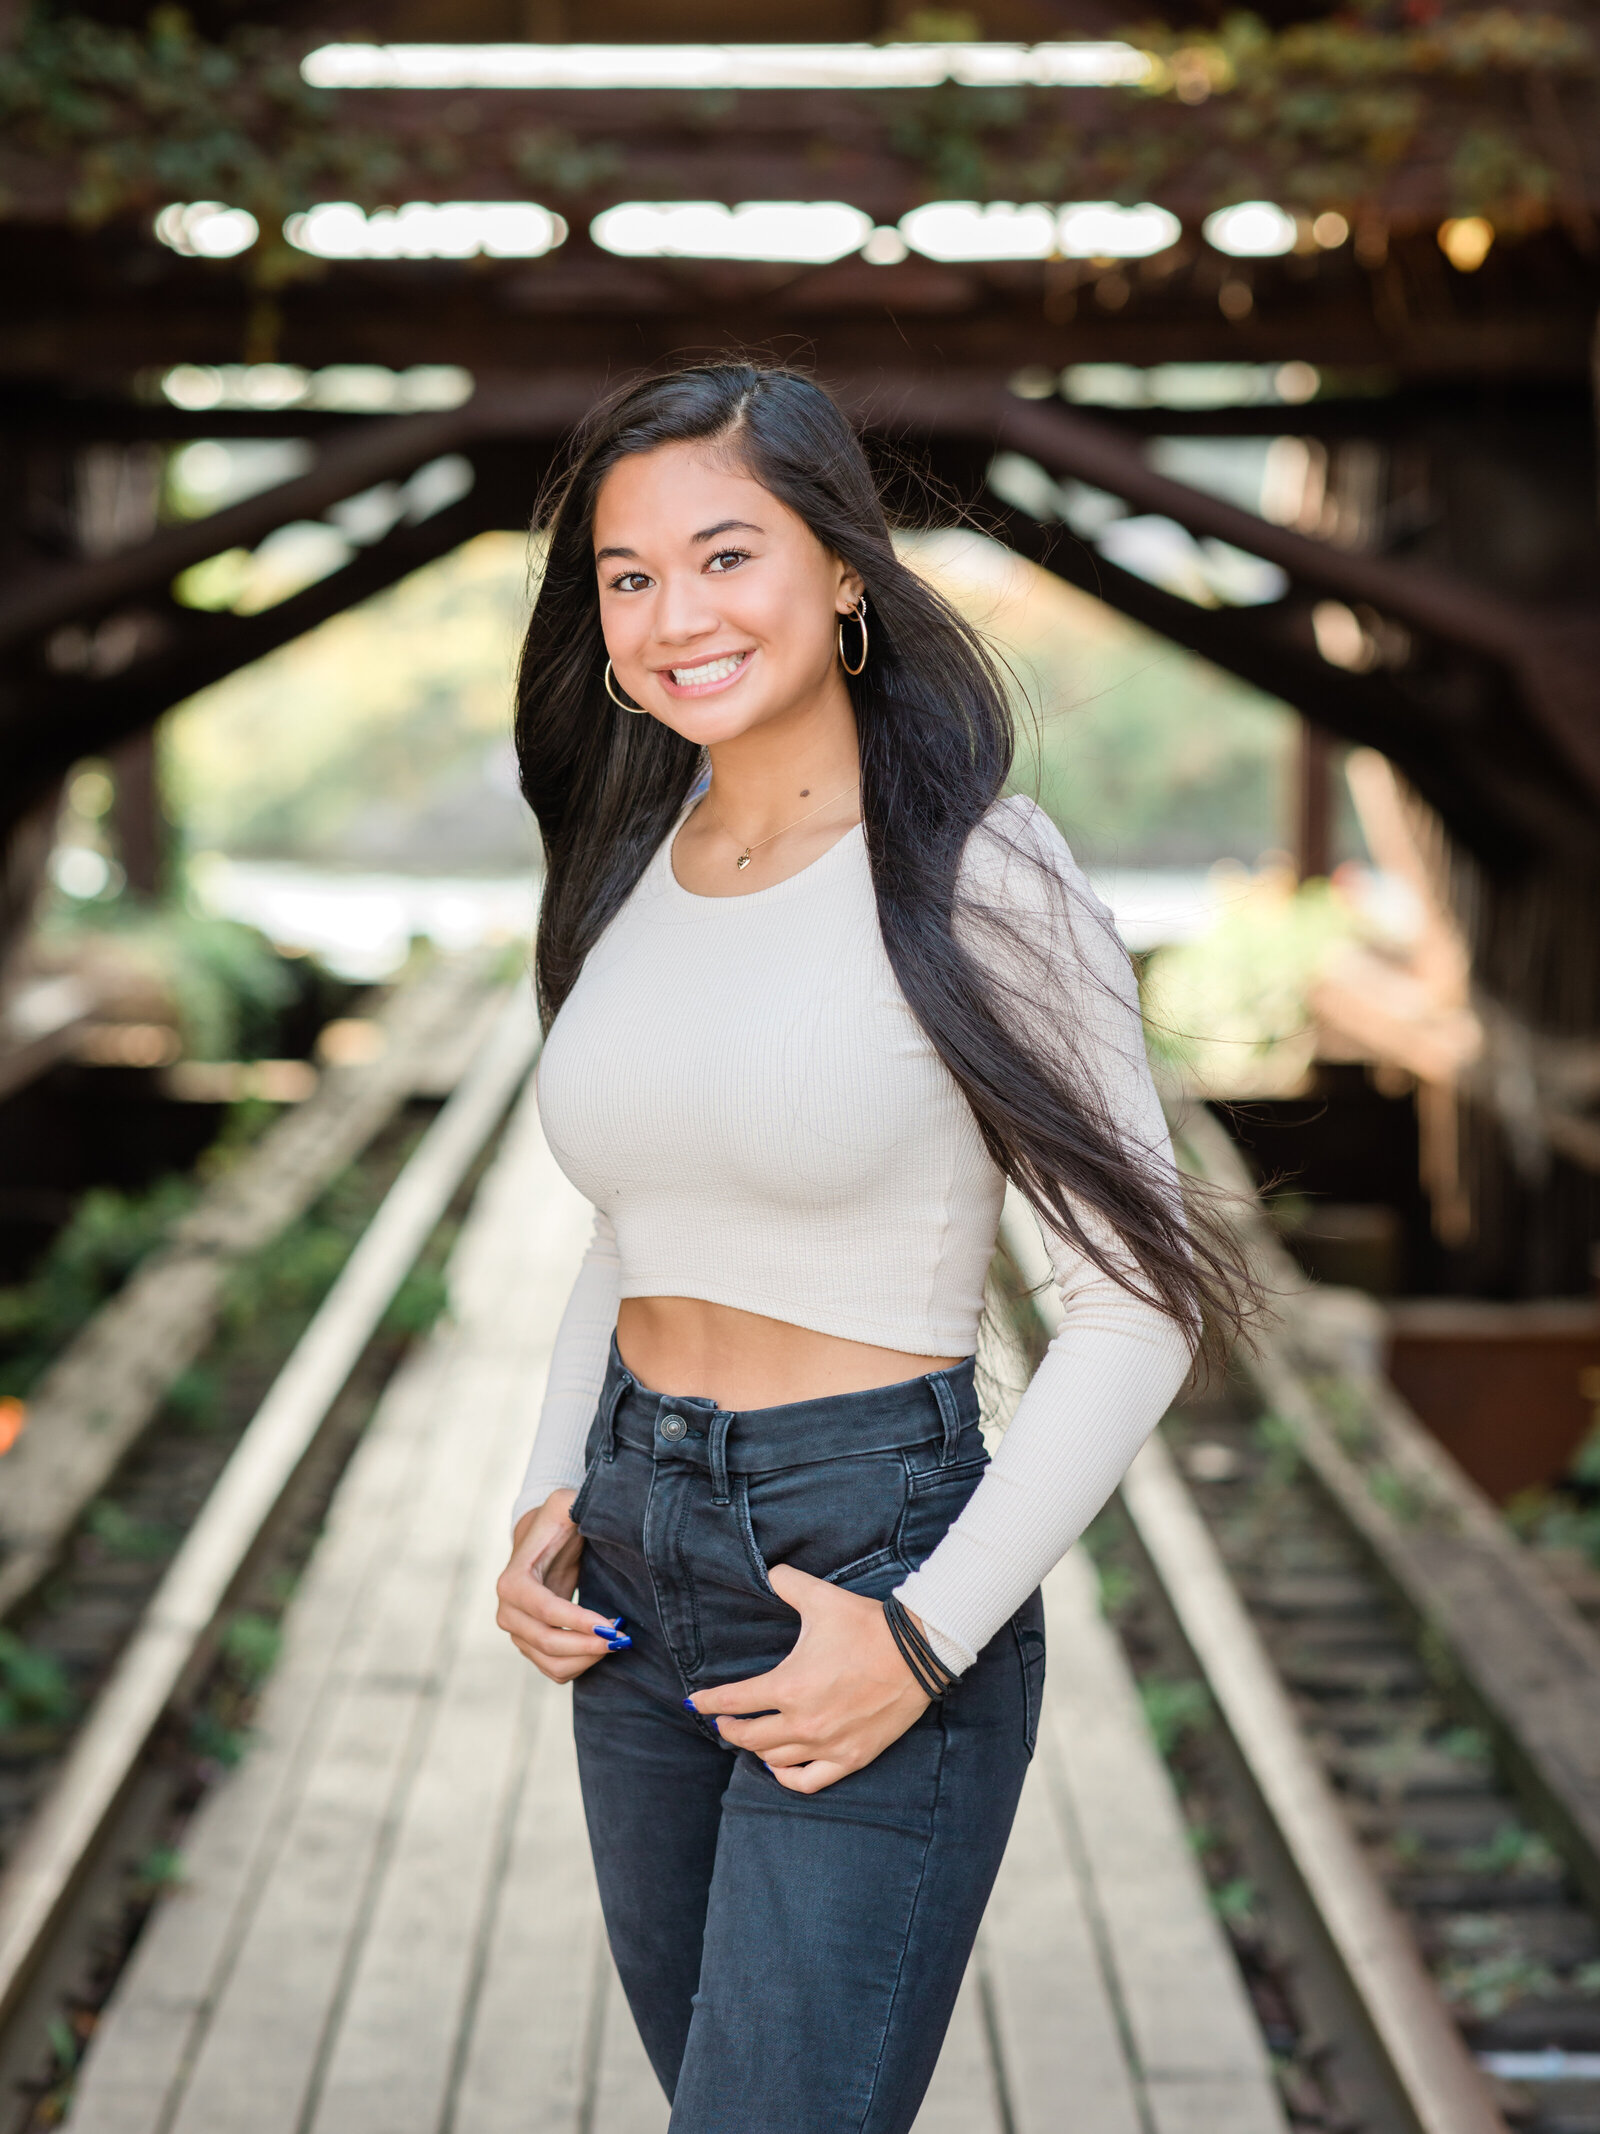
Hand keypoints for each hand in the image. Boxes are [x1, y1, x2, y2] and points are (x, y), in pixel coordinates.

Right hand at [496, 1491, 627, 1682]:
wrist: (545, 1541)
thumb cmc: (558, 1521)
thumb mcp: (565, 1503)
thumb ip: (572, 1504)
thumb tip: (586, 1513)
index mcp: (512, 1580)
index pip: (545, 1609)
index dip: (577, 1621)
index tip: (611, 1625)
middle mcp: (507, 1611)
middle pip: (547, 1641)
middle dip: (588, 1644)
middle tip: (622, 1638)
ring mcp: (516, 1632)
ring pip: (552, 1663)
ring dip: (587, 1658)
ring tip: (616, 1642)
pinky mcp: (530, 1645)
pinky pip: (555, 1670)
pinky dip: (581, 1665)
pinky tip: (602, 1647)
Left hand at [686, 1564, 930, 1792]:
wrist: (917, 1652)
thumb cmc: (865, 1625)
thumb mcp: (820, 1597)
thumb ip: (786, 1583)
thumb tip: (770, 1572)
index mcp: (788, 1686)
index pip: (733, 1701)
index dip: (709, 1702)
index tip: (695, 1702)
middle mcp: (802, 1722)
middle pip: (748, 1737)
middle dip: (729, 1729)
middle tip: (722, 1721)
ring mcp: (827, 1744)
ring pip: (775, 1760)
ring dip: (756, 1750)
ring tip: (750, 1739)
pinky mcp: (851, 1758)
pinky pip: (809, 1781)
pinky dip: (788, 1777)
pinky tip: (779, 1768)